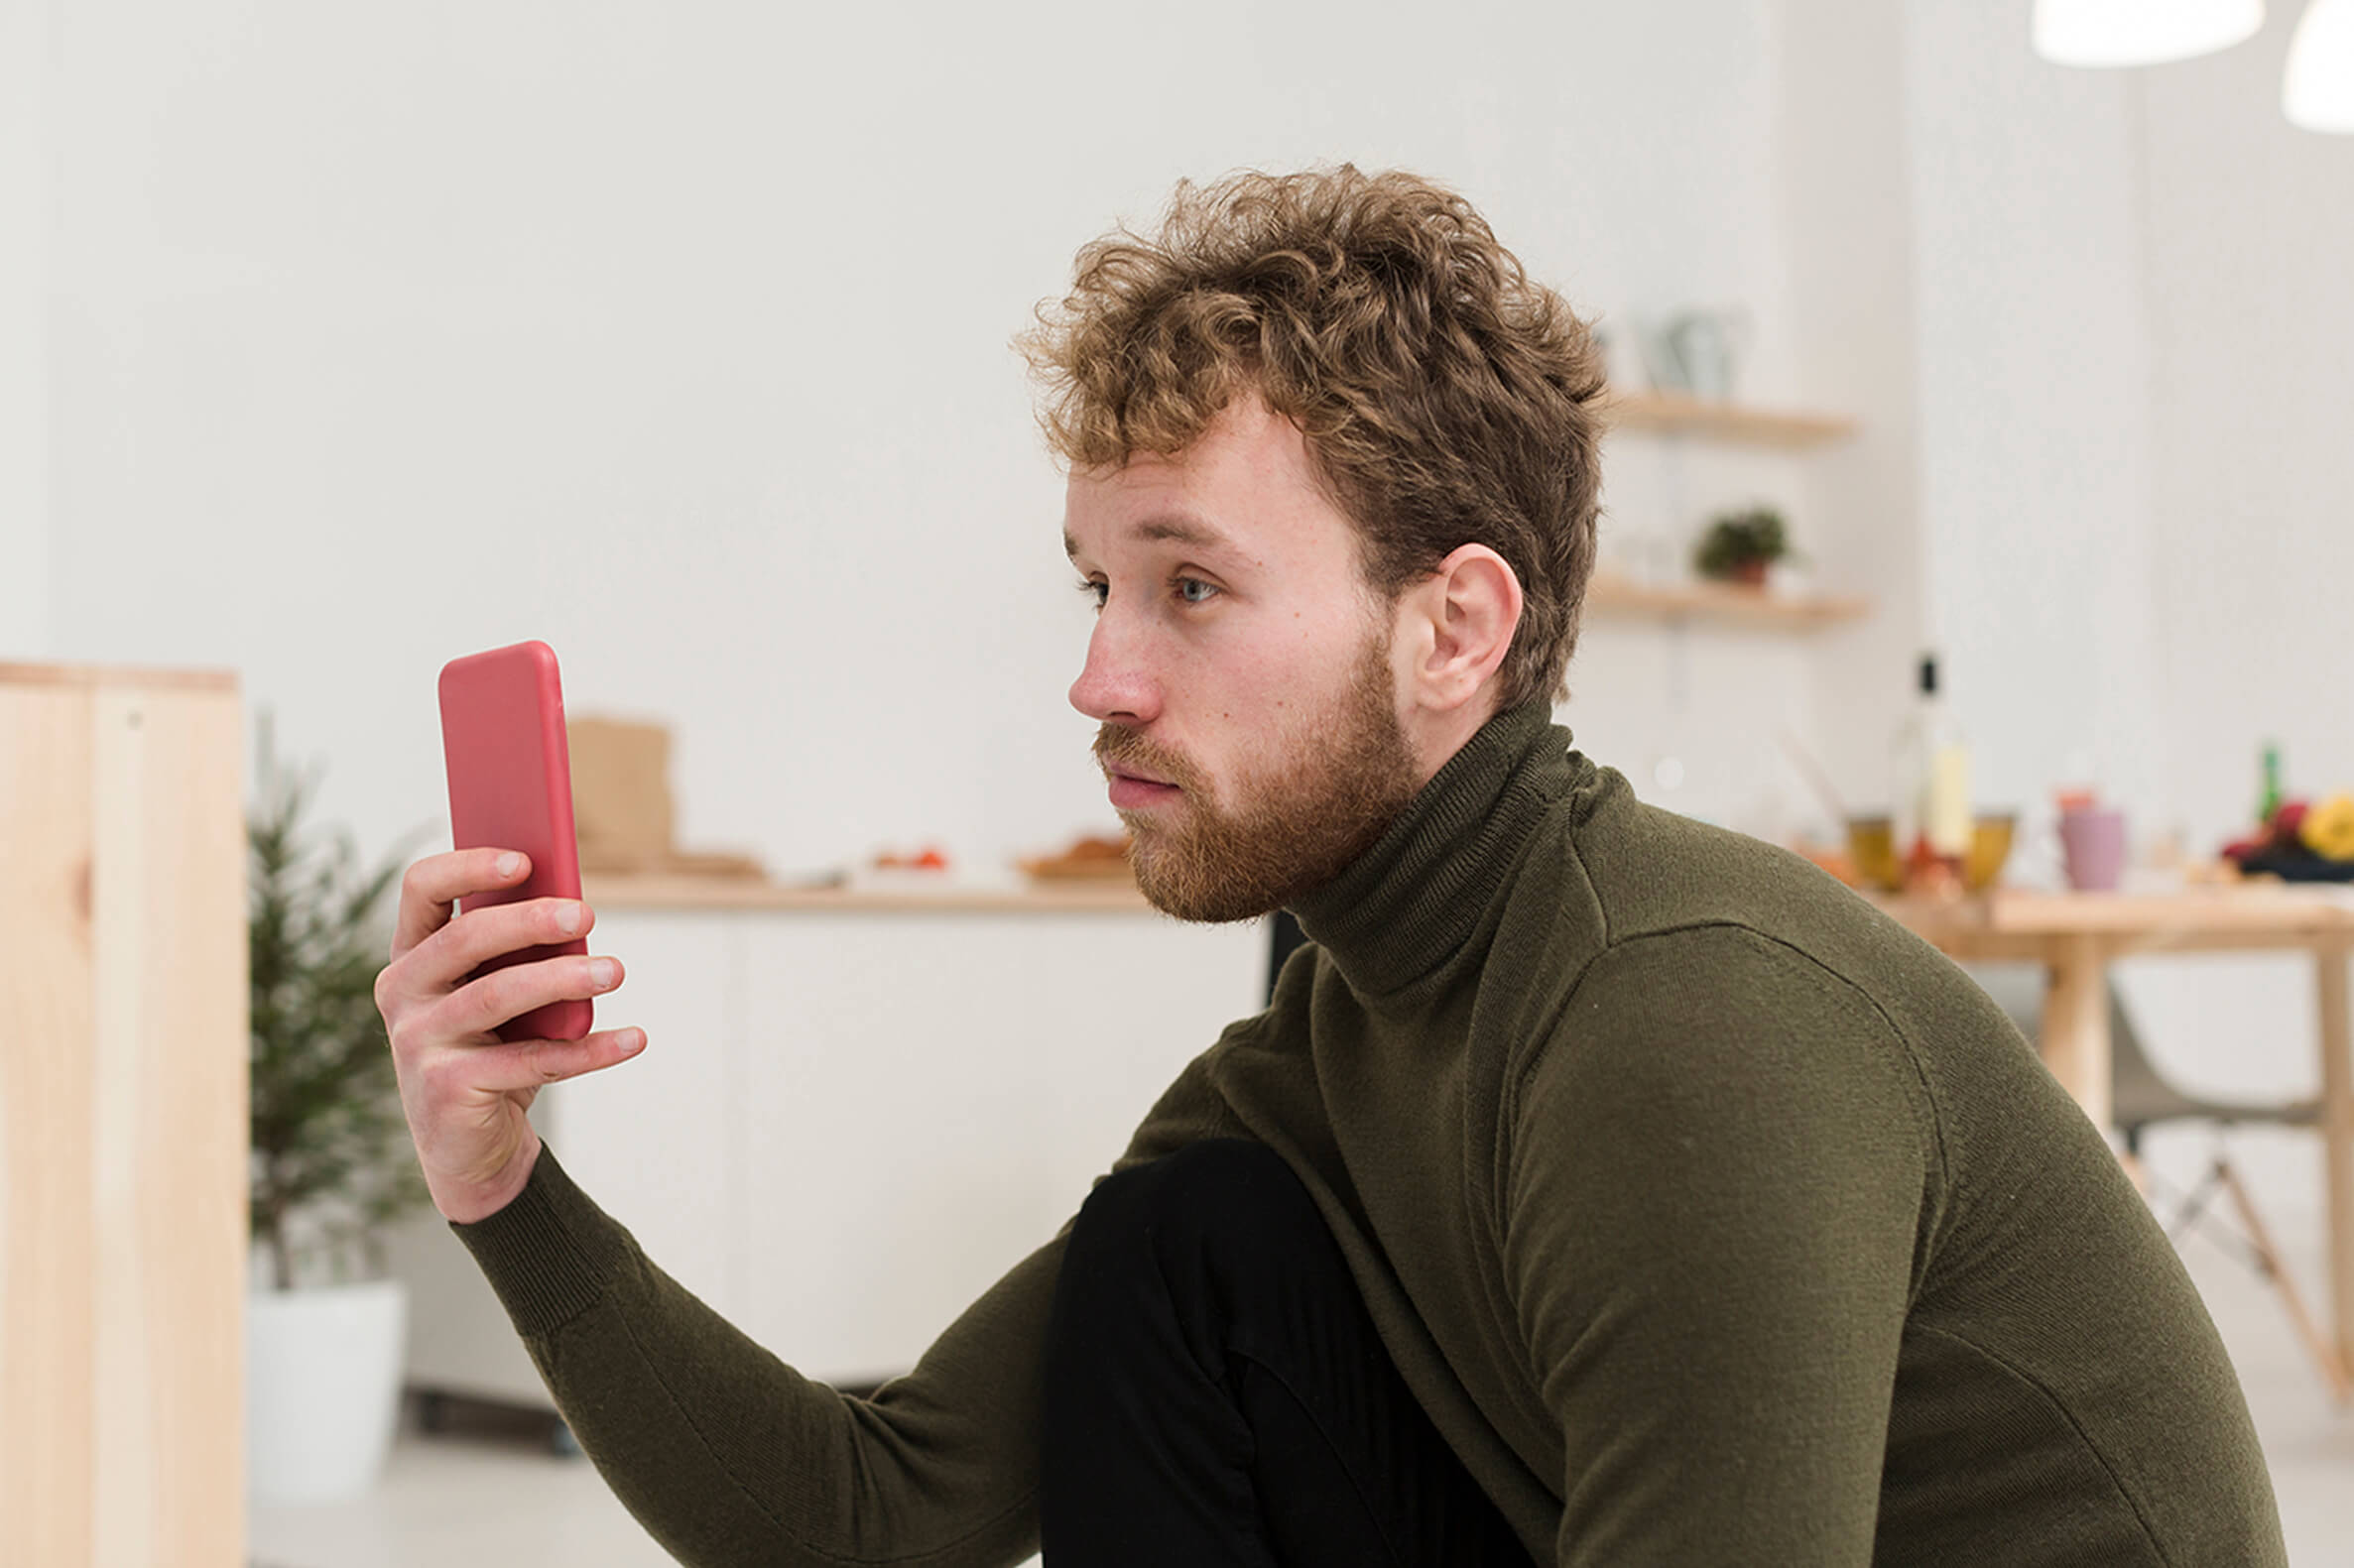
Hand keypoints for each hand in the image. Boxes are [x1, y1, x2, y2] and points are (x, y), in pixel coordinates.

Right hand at [374, 848, 641, 1222]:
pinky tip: (632, 1038)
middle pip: (465, 939)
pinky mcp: (446, 1089)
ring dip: (564, 980)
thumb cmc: (493, 1047)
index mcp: (412, 954)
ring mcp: (417, 1042)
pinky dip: (590, 1050)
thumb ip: (521, 951)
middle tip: (586, 915)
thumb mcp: (502, 992)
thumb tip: (576, 911)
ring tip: (616, 971)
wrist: (472, 1144)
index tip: (524, 860)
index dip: (468, 867)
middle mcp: (402, 992)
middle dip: (529, 922)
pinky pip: (531, 1061)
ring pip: (497, 996)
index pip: (422, 889)